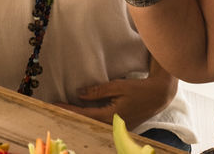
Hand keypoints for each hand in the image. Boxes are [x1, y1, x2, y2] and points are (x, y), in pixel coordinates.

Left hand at [53, 73, 173, 127]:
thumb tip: (79, 94)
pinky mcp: (120, 124)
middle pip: (86, 121)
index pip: (83, 114)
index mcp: (110, 116)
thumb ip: (98, 91)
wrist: (159, 96)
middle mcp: (112, 124)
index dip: (68, 109)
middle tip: (55, 108)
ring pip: (93, 123)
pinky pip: (101, 121)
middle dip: (70, 115)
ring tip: (65, 109)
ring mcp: (116, 126)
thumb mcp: (117, 86)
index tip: (54, 105)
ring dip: (80, 116)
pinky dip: (90, 117)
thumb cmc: (139, 89)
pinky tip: (83, 111)